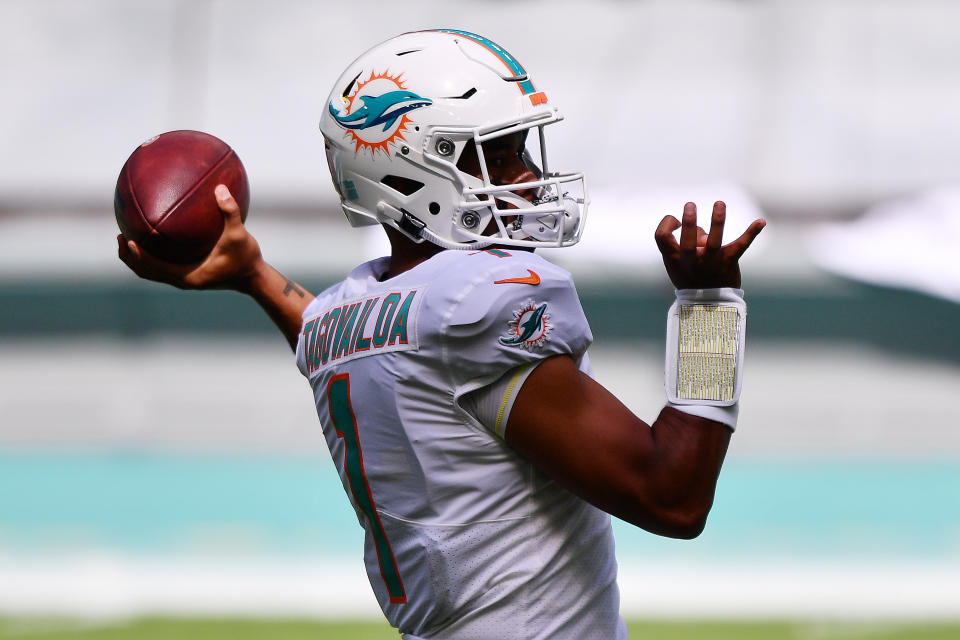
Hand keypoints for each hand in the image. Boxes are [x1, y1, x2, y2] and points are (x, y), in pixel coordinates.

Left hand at [118, 185, 263, 291]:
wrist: (254, 277)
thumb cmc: (246, 258)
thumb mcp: (240, 235)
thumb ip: (230, 212)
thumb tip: (220, 187)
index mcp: (188, 276)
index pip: (154, 268)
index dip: (137, 254)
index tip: (127, 237)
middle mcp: (182, 280)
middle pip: (145, 272)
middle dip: (130, 256)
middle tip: (120, 235)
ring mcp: (184, 278)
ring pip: (152, 271)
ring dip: (138, 258)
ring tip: (128, 237)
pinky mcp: (189, 274)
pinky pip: (163, 266)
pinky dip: (153, 255)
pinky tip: (155, 236)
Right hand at [654, 201, 765, 288]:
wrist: (710, 304)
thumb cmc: (691, 278)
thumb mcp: (679, 264)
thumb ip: (688, 242)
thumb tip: (703, 229)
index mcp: (674, 259)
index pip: (662, 236)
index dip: (667, 223)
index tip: (676, 220)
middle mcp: (691, 261)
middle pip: (687, 240)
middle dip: (689, 222)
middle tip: (690, 205)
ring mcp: (711, 261)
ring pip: (714, 240)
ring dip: (717, 221)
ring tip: (719, 203)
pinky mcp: (729, 261)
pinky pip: (741, 244)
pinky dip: (752, 232)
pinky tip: (762, 222)